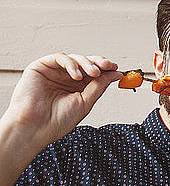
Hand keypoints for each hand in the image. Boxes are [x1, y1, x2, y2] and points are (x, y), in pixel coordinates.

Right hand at [3, 53, 121, 145]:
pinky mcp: (41, 67)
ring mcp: (54, 72)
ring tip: (94, 73)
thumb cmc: (58, 120)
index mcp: (77, 87)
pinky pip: (59, 58)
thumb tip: (115, 74)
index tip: (117, 69)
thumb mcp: (85, 102)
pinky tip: (76, 76)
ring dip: (87, 63)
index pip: (94, 73)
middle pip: (86, 63)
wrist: (36, 128)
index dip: (106, 69)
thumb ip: (99, 86)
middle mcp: (66, 78)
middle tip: (108, 66)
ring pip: (75, 58)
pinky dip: (71, 64)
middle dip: (99, 63)